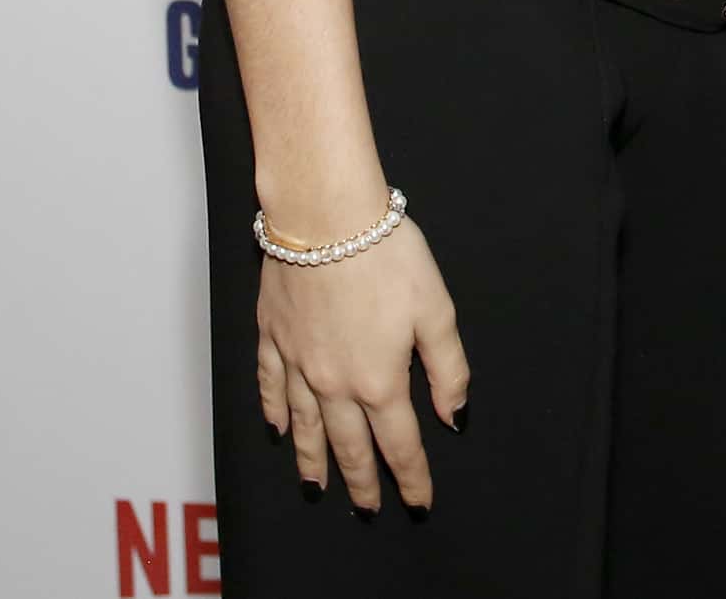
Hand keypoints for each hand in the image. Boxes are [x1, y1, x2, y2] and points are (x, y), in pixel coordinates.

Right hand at [257, 221, 468, 510]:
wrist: (324, 216)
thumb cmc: (386, 255)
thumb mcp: (436, 310)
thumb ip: (448, 369)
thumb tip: (454, 416)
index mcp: (379, 380)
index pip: (399, 444)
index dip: (411, 477)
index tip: (419, 502)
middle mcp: (333, 383)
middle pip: (349, 446)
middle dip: (362, 482)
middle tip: (369, 509)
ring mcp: (297, 362)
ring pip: (305, 427)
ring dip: (313, 461)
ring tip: (317, 488)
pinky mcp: (272, 336)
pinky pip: (271, 387)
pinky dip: (274, 413)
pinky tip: (277, 429)